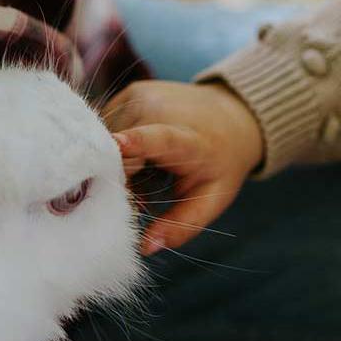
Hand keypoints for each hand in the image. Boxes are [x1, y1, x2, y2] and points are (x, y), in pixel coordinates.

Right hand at [103, 80, 263, 253]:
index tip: (117, 145)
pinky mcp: (129, 92)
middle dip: (121, 180)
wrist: (232, 115)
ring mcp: (143, 96)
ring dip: (117, 164)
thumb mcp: (212, 200)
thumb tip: (144, 248)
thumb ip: (182, 226)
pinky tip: (142, 153)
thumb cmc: (221, 164)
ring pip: (107, 140)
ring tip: (148, 170)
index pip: (159, 139)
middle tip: (145, 196)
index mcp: (187, 140)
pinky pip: (108, 127)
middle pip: (119, 152)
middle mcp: (161, 110)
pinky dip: (117, 147)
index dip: (137, 142)